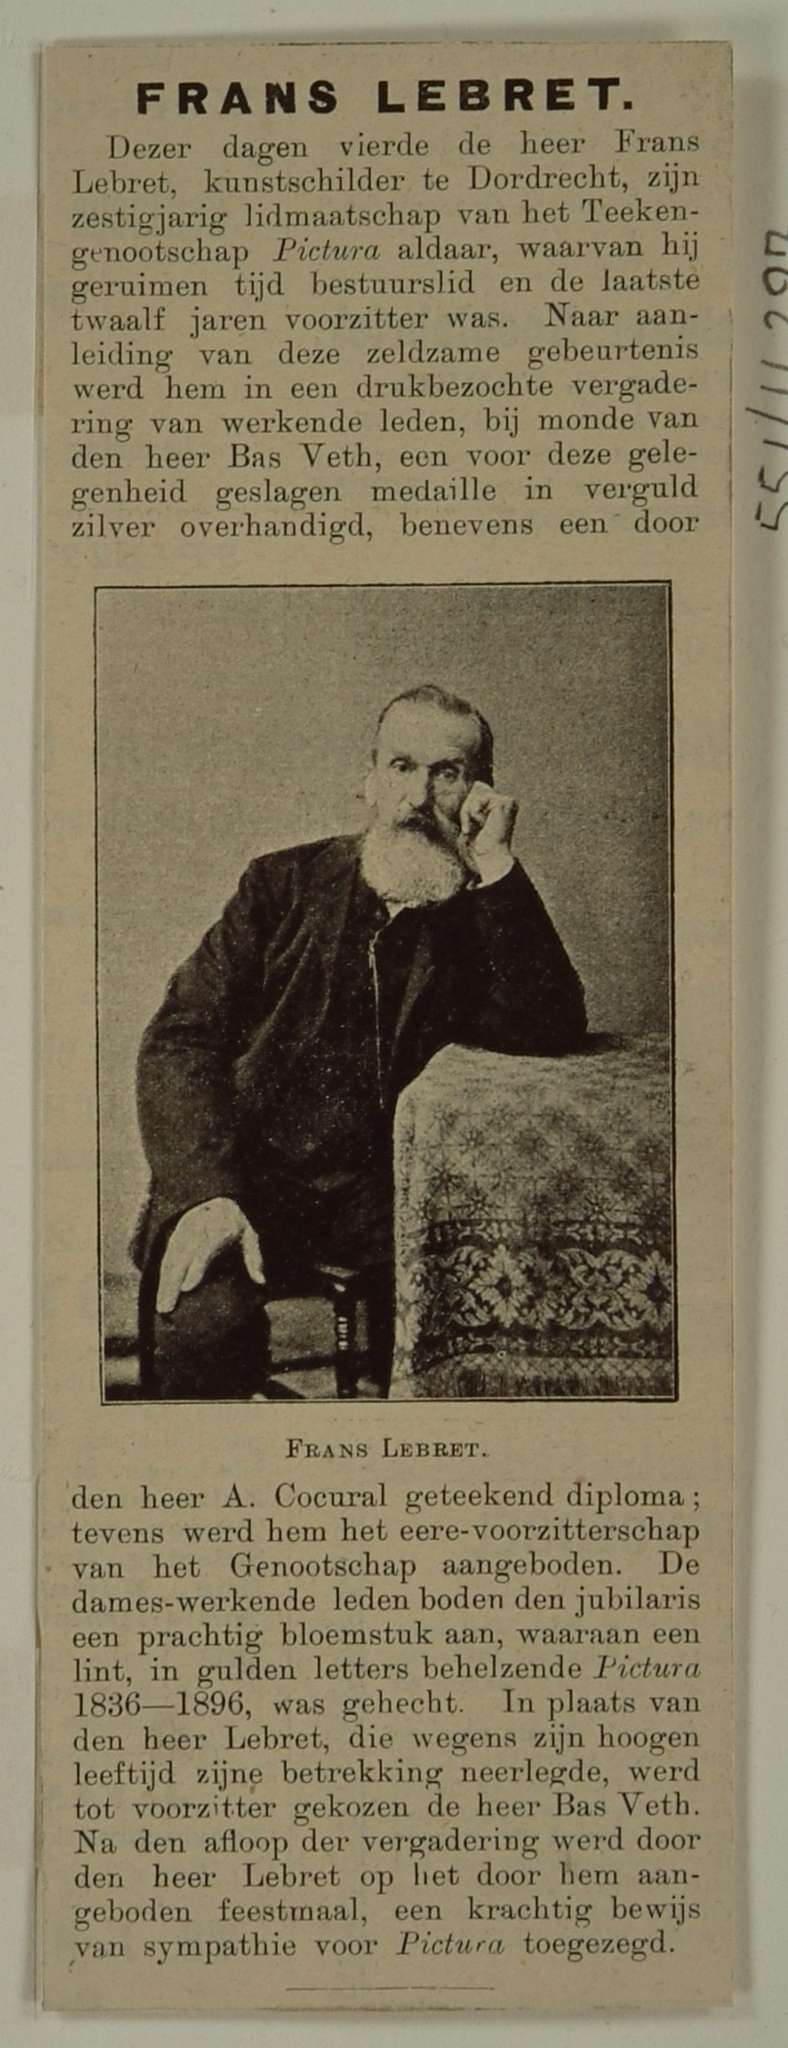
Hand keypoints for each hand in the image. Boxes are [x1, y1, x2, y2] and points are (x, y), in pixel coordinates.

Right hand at [156, 1197, 264, 1313]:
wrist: (218, 1201)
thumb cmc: (237, 1224)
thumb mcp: (250, 1235)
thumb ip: (254, 1258)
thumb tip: (262, 1281)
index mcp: (217, 1228)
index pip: (204, 1248)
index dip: (195, 1268)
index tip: (187, 1288)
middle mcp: (197, 1229)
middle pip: (182, 1258)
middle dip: (173, 1283)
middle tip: (167, 1308)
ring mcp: (183, 1232)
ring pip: (170, 1258)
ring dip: (164, 1283)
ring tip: (162, 1306)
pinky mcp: (175, 1236)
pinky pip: (166, 1257)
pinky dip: (162, 1275)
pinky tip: (161, 1292)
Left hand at [459, 781, 517, 878]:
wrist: (491, 856)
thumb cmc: (482, 843)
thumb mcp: (475, 818)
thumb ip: (476, 800)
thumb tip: (477, 783)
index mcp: (504, 805)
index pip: (479, 789)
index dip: (470, 806)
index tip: (474, 825)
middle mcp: (508, 801)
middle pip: (476, 790)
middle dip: (467, 809)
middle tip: (473, 828)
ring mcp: (507, 801)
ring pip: (475, 796)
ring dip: (470, 814)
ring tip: (480, 828)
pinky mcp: (503, 803)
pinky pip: (477, 802)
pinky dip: (474, 816)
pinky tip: (484, 826)